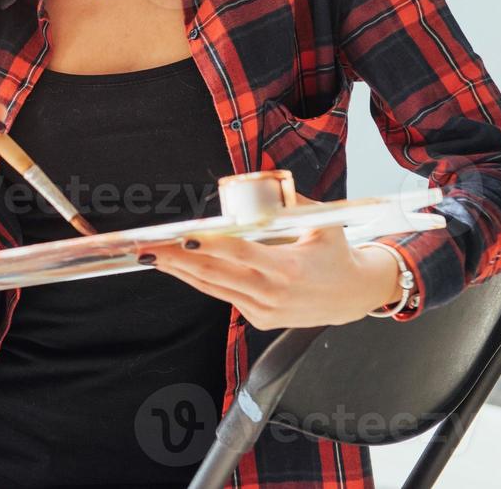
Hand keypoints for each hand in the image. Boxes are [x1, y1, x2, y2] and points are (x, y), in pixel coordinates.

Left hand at [143, 194, 403, 329]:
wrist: (353, 296)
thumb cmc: (336, 252)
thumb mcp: (322, 223)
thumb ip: (290, 202)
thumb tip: (264, 180)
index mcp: (288, 268)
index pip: (240, 253)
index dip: (209, 245)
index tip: (182, 236)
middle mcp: (272, 293)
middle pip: (215, 274)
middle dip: (176, 259)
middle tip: (147, 246)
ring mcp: (264, 310)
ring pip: (213, 287)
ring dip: (180, 271)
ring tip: (152, 256)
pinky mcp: (259, 319)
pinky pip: (223, 295)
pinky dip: (201, 279)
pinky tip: (180, 266)